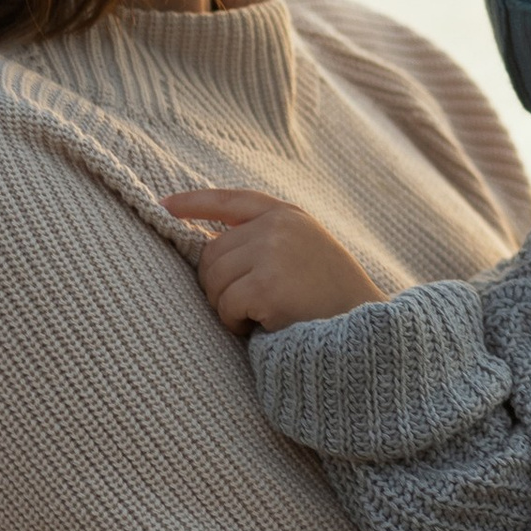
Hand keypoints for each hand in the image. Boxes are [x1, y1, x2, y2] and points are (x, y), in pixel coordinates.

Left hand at [164, 190, 384, 336]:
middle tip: (249, 307)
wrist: (368, 331)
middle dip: (220, 286)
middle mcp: (279, 226)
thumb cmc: (332, 300)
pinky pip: (226, 306)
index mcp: (288, 215)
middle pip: (211, 253)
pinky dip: (238, 324)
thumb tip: (204, 242)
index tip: (163, 207)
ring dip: (229, 307)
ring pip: (214, 281)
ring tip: (262, 316)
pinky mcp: (268, 286)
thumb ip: (266, 239)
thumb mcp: (306, 251)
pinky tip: (266, 326)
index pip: (231, 199)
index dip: (193, 203)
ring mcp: (274, 253)